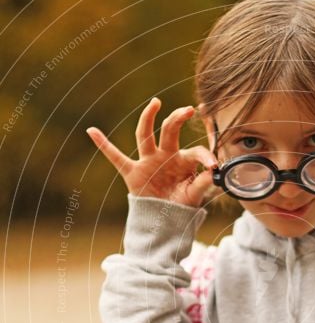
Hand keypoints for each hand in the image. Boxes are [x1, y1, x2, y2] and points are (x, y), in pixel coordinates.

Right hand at [86, 98, 219, 205]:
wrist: (165, 220)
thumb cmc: (182, 205)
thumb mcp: (195, 195)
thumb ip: (203, 183)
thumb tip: (215, 172)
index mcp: (183, 160)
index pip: (195, 151)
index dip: (205, 156)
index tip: (213, 165)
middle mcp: (166, 155)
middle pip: (170, 130)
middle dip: (178, 119)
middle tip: (189, 109)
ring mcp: (148, 161)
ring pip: (145, 135)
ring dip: (148, 117)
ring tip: (156, 102)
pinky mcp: (133, 172)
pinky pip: (116, 157)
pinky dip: (103, 145)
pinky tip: (91, 131)